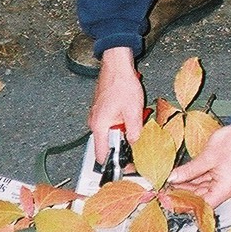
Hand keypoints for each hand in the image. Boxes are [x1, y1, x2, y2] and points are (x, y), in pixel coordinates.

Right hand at [88, 47, 144, 163]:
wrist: (116, 66)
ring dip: (122, 133)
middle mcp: (94, 123)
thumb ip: (134, 132)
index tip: (126, 166)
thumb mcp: (134, 111)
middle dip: (121, 146)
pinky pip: (109, 124)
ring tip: (134, 122)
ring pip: (109, 134)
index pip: (101, 155)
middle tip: (136, 141)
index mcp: (100, 126)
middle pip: (106, 145)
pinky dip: (120, 124)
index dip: (114, 163)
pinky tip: (129, 115)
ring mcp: (96, 116)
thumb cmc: (123, 85)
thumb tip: (135, 145)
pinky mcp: (101, 111)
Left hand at [166, 124, 230, 208]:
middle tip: (168, 189)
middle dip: (186, 193)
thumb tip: (173, 178)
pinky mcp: (227, 176)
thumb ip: (188, 170)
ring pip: (205, 189)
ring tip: (174, 181)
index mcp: (227, 188)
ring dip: (190, 186)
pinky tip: (184, 176)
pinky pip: (209, 181)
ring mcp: (228, 182)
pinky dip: (197, 179)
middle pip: (203, 197)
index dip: (186, 203)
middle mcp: (229, 189)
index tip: (171, 199)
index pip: (203, 204)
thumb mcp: (207, 157)